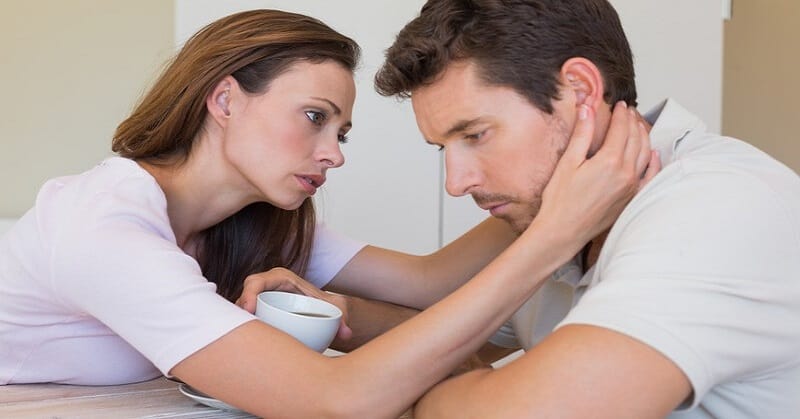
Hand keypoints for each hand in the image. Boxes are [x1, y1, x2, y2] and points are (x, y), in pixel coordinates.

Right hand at [235, 267, 352, 340]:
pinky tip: (243, 347)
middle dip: (237, 313)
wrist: (325, 312)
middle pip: (242, 297)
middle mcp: (266, 288)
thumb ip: (343, 318)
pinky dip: (240, 332)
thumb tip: (346, 333)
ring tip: (240, 343)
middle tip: (241, 332)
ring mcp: (259, 302)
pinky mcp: (256, 315)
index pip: (258, 281)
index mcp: (281, 279)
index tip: (249, 309)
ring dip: (236, 325)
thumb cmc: (326, 306)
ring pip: (238, 311)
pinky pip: (242, 321)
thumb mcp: (337, 308)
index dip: (249, 294)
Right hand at [534, 100, 659, 249]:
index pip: (621, 129)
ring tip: (638, 125)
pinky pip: (650, 177)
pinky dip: (654, 162)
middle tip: (628, 111)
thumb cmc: (560, 199)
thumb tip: (588, 108)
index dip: (621, 114)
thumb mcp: (568, 162)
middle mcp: (626, 173)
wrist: (563, 231)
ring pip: (645, 154)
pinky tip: (653, 154)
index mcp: (609, 161)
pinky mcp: (631, 199)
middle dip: (632, 121)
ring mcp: (631, 187)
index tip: (619, 104)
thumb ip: (582, 134)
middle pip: (635, 138)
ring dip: (643, 136)